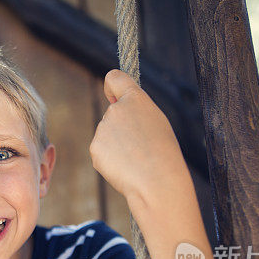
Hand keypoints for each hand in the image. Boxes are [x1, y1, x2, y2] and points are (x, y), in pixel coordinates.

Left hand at [89, 69, 185, 201]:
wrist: (156, 181)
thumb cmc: (163, 153)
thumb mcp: (156, 122)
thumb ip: (135, 112)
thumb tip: (115, 107)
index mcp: (135, 99)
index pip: (114, 78)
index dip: (111, 87)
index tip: (112, 95)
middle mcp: (115, 110)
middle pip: (113, 115)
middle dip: (122, 128)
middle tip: (140, 146)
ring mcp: (102, 129)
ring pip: (107, 135)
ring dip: (117, 145)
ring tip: (135, 159)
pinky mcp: (95, 148)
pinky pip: (102, 152)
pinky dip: (110, 160)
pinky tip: (125, 167)